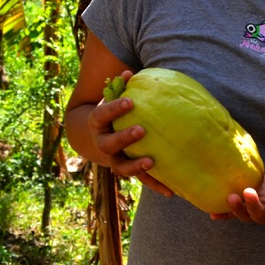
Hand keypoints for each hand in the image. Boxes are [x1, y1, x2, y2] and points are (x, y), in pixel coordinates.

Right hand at [88, 70, 173, 196]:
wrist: (95, 137)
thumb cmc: (111, 113)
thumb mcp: (111, 99)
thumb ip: (120, 88)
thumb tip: (129, 72)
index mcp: (97, 123)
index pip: (102, 115)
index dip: (115, 109)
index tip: (130, 101)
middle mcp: (103, 144)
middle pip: (109, 145)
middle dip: (124, 138)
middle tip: (141, 130)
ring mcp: (114, 160)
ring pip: (121, 168)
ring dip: (135, 166)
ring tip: (151, 161)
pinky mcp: (128, 171)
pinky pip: (141, 180)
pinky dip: (155, 185)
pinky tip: (170, 191)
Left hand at [212, 170, 264, 230]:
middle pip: (259, 218)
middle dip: (252, 207)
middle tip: (248, 192)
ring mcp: (263, 209)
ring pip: (246, 215)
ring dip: (237, 208)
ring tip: (230, 196)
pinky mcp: (257, 199)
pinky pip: (240, 208)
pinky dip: (226, 212)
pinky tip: (213, 213)